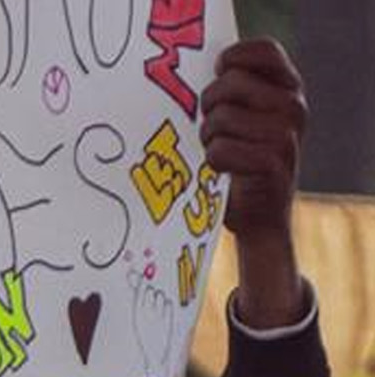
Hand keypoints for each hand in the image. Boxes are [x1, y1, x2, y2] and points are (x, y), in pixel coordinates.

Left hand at [202, 40, 307, 327]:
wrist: (259, 218)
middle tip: (210, 126)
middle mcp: (294, 107)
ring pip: (220, 118)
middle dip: (207, 106)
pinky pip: (220, 151)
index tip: (217, 74)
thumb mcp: (242, 118)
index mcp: (289, 88)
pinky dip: (211, 162)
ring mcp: (286, 135)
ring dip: (207, 138)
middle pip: (229, 83)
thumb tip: (190, 70)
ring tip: (217, 151)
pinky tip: (222, 171)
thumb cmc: (239, 161)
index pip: (262, 50)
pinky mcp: (272, 164)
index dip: (231, 59)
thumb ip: (231, 90)